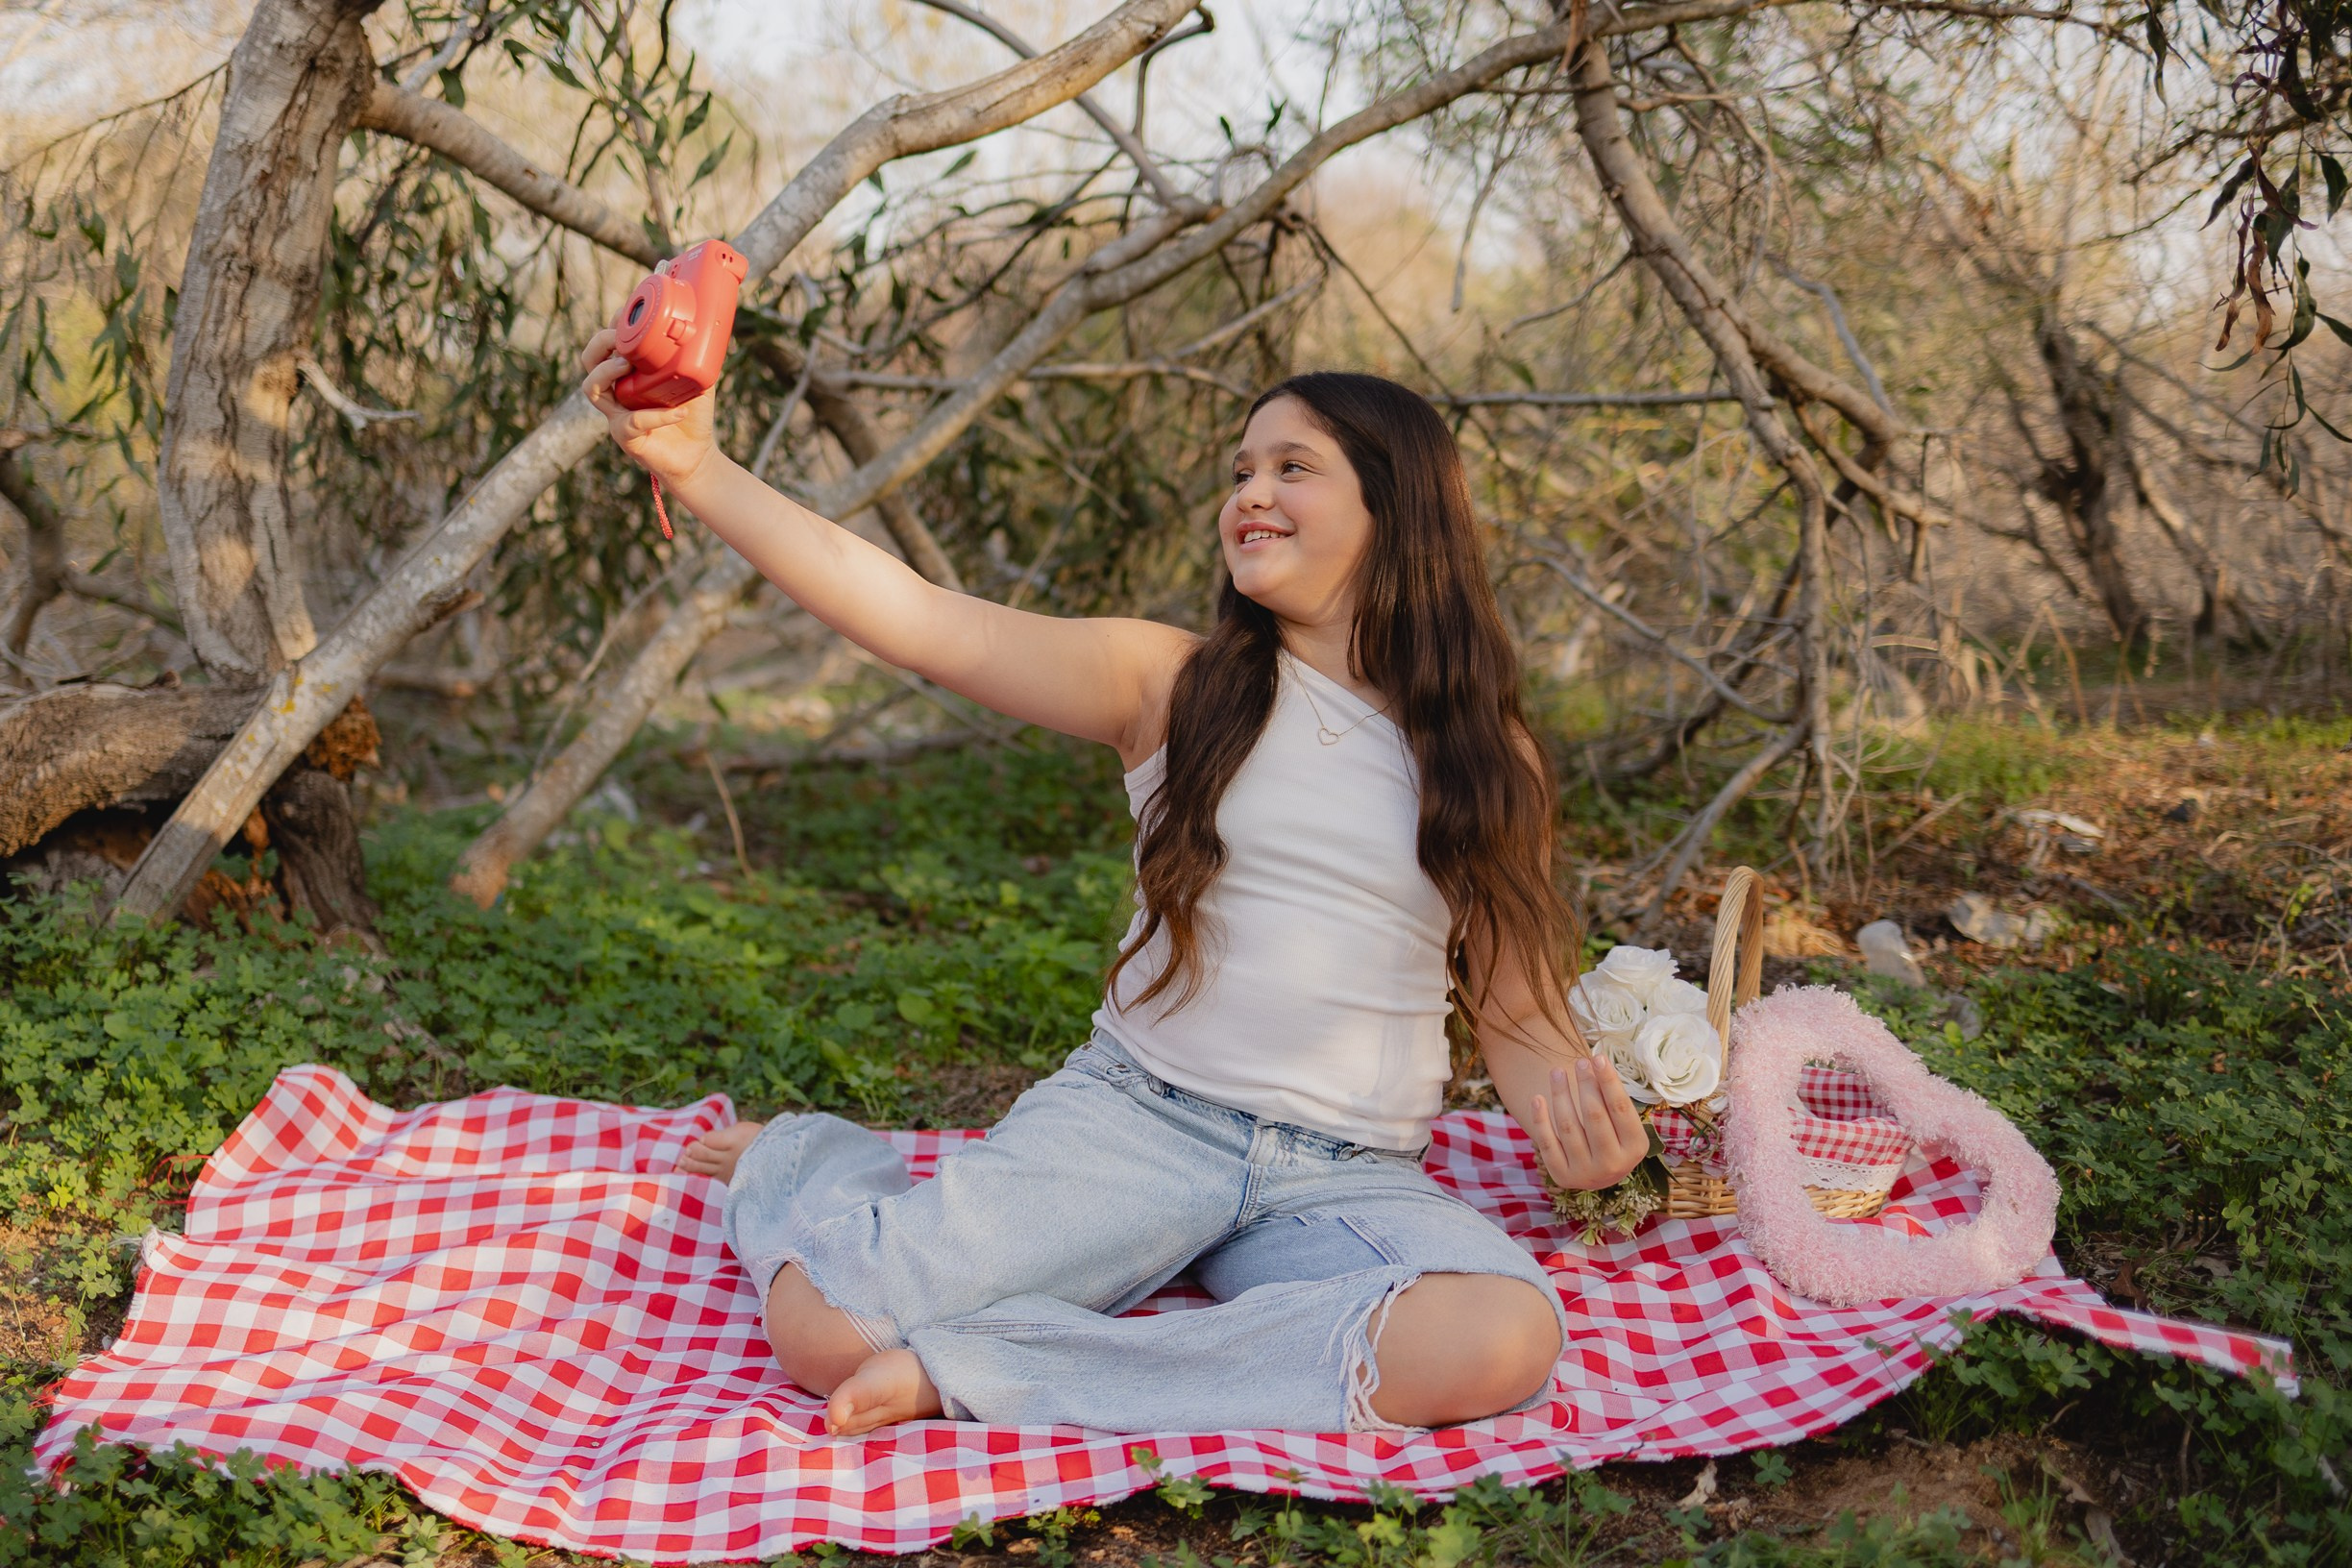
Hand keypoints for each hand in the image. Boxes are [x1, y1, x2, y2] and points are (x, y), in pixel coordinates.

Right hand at [580, 326, 719, 488]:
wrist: (698, 455)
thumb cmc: (692, 413)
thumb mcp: (697, 378)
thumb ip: (695, 355)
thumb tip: (707, 325)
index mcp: (628, 372)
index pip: (607, 343)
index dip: (612, 325)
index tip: (627, 313)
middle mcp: (616, 390)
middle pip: (589, 360)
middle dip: (601, 343)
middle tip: (622, 338)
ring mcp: (616, 414)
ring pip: (592, 388)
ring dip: (608, 371)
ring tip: (629, 365)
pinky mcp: (625, 437)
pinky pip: (631, 422)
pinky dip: (657, 416)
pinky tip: (679, 412)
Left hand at [1526, 1053, 1649, 1191]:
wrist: (1598, 1173)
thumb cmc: (1613, 1135)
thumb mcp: (1622, 1123)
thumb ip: (1611, 1100)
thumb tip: (1594, 1063)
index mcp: (1635, 1148)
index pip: (1620, 1108)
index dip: (1609, 1081)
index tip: (1597, 1057)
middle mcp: (1613, 1164)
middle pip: (1594, 1116)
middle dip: (1585, 1084)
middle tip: (1579, 1061)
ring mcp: (1586, 1173)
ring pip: (1568, 1126)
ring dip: (1560, 1095)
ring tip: (1556, 1071)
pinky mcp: (1562, 1176)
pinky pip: (1547, 1143)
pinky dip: (1541, 1119)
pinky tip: (1537, 1098)